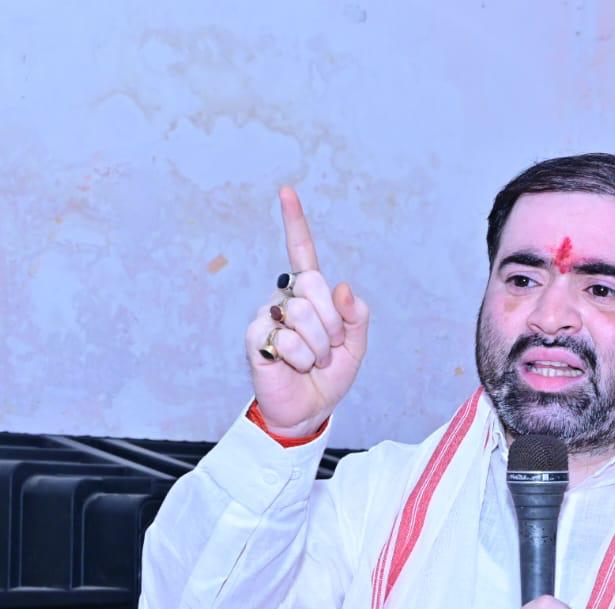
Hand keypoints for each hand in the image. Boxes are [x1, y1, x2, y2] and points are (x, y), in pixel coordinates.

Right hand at [245, 187, 369, 437]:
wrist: (309, 410)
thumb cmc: (329, 375)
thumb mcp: (356, 345)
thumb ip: (357, 315)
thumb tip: (341, 286)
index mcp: (311, 295)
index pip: (302, 253)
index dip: (294, 223)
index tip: (287, 191)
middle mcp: (286, 297)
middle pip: (315, 284)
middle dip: (333, 322)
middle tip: (329, 347)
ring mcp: (269, 315)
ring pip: (305, 314)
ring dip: (319, 345)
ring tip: (312, 361)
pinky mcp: (258, 337)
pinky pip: (289, 338)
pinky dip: (301, 358)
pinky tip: (293, 366)